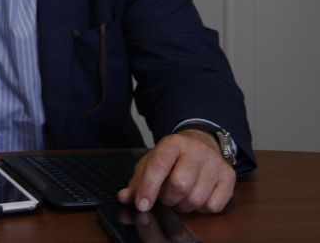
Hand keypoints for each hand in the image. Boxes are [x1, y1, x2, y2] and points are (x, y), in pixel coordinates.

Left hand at [117, 130, 235, 213]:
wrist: (201, 144)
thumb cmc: (171, 159)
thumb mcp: (151, 164)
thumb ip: (137, 181)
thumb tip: (124, 197)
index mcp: (172, 142)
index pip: (159, 165)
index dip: (149, 187)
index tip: (142, 205)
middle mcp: (196, 150)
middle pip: (180, 185)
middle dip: (168, 199)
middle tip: (165, 197)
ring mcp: (215, 162)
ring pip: (197, 199)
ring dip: (184, 206)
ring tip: (180, 197)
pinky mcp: (229, 176)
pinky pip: (214, 206)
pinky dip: (202, 209)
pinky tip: (197, 197)